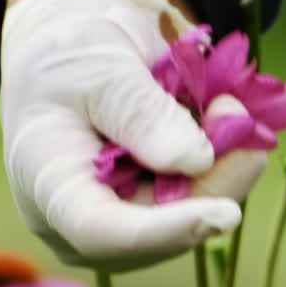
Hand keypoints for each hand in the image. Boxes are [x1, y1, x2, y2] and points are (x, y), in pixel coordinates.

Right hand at [0, 0, 265, 272]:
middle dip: (217, 175)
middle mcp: (86, 224)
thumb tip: (197, 162)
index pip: (100, 230)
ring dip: (229, 161)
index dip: (164, 229)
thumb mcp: (99, 64)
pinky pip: (212, 200)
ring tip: (222, 103)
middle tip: (235, 109)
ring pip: (199, 215)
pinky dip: (230, 160)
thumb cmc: (73, 55)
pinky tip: (220, 118)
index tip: (226, 214)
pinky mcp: (165, 219)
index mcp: (49, 186)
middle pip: (167, 229)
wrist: (81, 56)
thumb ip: (140, 110)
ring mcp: (128, 227)